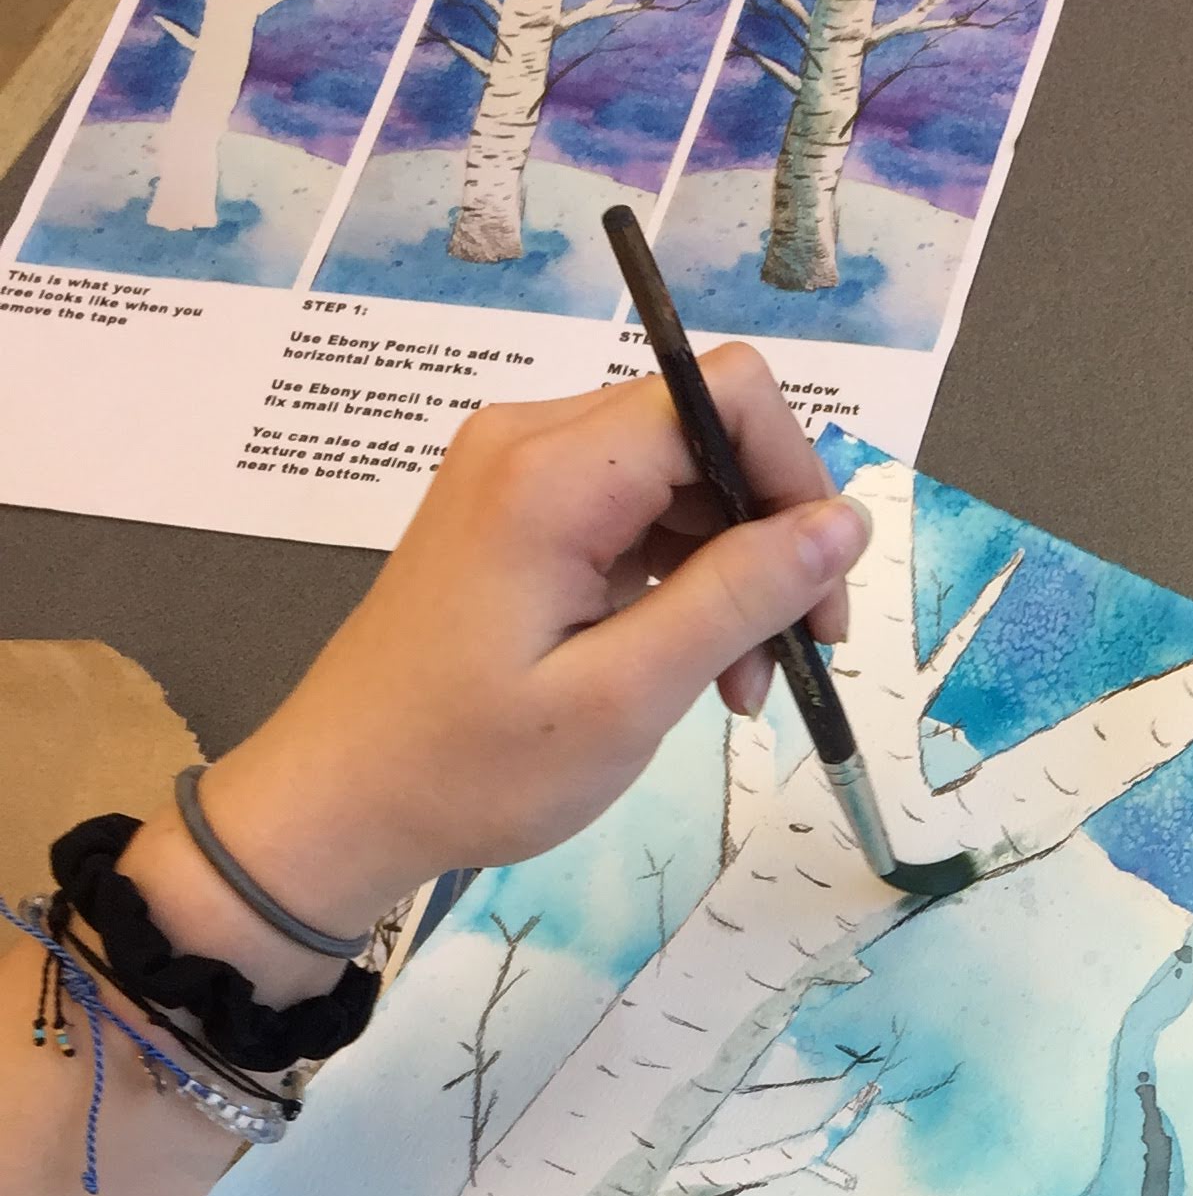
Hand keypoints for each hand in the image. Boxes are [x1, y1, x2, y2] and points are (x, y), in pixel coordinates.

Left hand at [117, 350, 868, 1004]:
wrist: (341, 800)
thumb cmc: (470, 766)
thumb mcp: (626, 696)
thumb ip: (741, 598)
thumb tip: (847, 521)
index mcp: (554, 471)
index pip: (726, 395)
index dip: (795, 478)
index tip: (815, 592)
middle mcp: (534, 441)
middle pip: (709, 434)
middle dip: (772, 540)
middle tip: (792, 660)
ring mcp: (521, 474)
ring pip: (683, 480)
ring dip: (734, 574)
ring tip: (737, 687)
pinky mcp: (520, 515)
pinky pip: (638, 515)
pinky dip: (685, 583)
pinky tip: (692, 665)